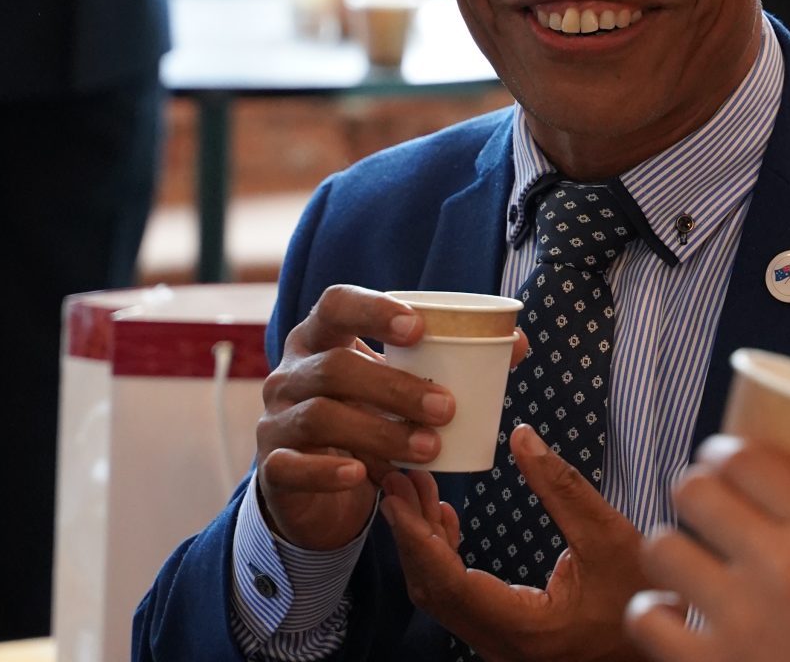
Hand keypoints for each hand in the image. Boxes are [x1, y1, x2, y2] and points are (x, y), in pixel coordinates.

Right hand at [255, 284, 529, 550]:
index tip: (419, 327)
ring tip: (429, 448)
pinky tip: (361, 473)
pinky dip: (327, 470)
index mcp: (321, 337)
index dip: (373, 310)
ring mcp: (276, 419)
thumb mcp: (398, 385)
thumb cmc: (366, 415)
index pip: (334, 304)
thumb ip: (447, 362)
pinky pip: (290, 465)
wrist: (317, 484)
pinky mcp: (272, 467)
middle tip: (446, 407)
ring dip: (380, 431)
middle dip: (394, 386)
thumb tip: (517, 343)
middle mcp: (291, 372)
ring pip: (321, 416)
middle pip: (335, 367)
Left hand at [381, 424, 646, 661]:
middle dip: (411, 535)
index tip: (398, 496)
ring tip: (415, 491)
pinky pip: (460, 599)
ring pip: (443, 598)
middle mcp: (504, 645)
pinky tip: (445, 521)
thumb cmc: (645, 594)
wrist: (667, 640)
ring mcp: (503, 644)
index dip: (418, 538)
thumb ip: (562, 487)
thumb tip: (523, 438)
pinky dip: (444, 559)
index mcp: (526, 627)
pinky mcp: (508, 634)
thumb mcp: (609, 534)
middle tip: (395, 482)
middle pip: (435, 592)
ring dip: (425, 544)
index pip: (451, 583)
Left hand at [626, 437, 789, 661]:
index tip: (721, 460)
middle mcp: (780, 567)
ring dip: (671, 548)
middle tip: (703, 506)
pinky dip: (651, 612)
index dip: (722, 452)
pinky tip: (671, 612)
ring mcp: (741, 621)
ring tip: (685, 557)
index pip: (745, 459)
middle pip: (693, 490)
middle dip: (694, 491)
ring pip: (660, 547)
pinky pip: (645, 618)